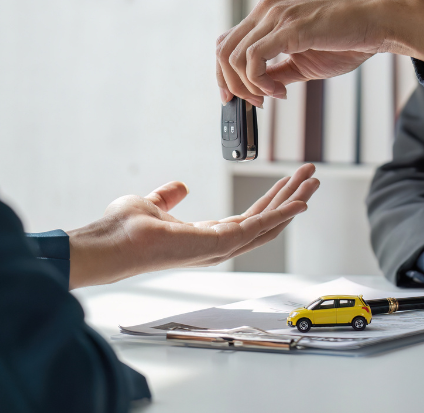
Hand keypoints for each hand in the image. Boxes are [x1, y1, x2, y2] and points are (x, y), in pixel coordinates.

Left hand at [66, 163, 319, 288]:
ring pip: (270, 223)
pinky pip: (260, 228)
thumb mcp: (152, 203)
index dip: (272, 199)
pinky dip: (283, 214)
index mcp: (206, 236)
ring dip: (293, 202)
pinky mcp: (220, 244)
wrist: (110, 242)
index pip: (249, 218)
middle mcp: (218, 244)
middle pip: (266, 220)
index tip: (288, 180)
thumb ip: (168, 196)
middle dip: (290, 197)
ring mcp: (221, 247)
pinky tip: (300, 202)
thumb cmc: (123, 230)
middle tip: (311, 177)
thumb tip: (180, 186)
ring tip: (313, 181)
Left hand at [215, 0, 423, 105]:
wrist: (377, 25)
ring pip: (234, 57)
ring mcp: (276, 17)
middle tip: (254, 103)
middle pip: (223, 50)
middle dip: (232, 85)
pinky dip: (260, 82)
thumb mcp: (304, 62)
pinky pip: (254, 59)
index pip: (227, 42)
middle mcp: (266, 10)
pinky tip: (280, 91)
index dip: (223, 74)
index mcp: (268, 14)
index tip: (232, 98)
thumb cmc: (347, 40)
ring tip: (272, 96)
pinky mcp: (289, 28)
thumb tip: (260, 90)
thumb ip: (279, 72)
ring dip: (248, 86)